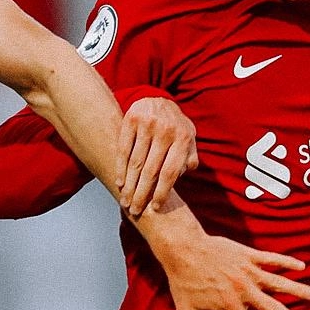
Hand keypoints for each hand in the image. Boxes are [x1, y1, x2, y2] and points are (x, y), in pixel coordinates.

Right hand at [118, 97, 198, 216]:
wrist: (157, 99)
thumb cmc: (175, 126)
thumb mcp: (189, 139)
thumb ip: (190, 158)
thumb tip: (182, 176)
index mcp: (183, 138)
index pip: (170, 172)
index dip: (162, 192)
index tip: (155, 208)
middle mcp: (166, 130)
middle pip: (151, 170)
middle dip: (142, 194)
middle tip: (135, 211)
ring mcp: (147, 124)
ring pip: (135, 162)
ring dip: (129, 185)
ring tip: (125, 201)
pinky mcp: (131, 119)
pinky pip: (123, 148)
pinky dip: (120, 168)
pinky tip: (119, 182)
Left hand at [154, 229, 309, 309]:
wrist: (183, 249)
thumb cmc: (183, 283)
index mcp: (230, 307)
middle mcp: (244, 291)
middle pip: (274, 309)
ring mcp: (248, 272)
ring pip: (280, 282)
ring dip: (299, 290)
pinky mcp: (248, 255)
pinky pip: (272, 259)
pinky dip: (287, 262)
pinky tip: (301, 267)